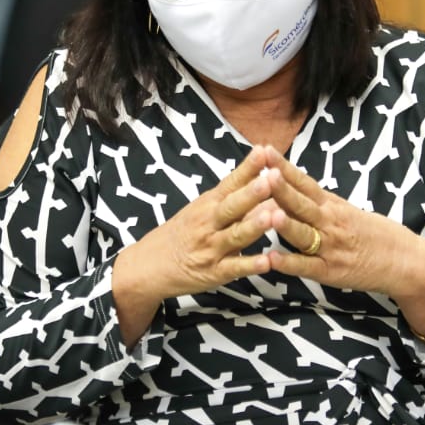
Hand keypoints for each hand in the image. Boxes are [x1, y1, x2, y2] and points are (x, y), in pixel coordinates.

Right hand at [113, 147, 274, 344]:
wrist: (149, 265)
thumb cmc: (183, 232)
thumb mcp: (202, 208)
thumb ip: (234, 196)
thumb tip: (268, 178)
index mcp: (209, 203)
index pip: (230, 182)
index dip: (247, 168)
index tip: (264, 151)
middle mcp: (209, 223)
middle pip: (232, 206)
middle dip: (252, 192)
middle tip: (273, 179)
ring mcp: (212, 248)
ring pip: (236, 235)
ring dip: (255, 226)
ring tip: (274, 216)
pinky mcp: (215, 273)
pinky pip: (234, 268)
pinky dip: (250, 265)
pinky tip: (267, 261)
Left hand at [258, 147, 424, 313]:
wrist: (405, 260)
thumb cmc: (374, 234)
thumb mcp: (348, 210)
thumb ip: (321, 202)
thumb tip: (293, 187)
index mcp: (333, 205)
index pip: (305, 182)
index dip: (285, 167)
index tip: (265, 151)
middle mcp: (330, 223)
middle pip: (301, 203)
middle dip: (281, 188)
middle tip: (263, 172)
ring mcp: (329, 248)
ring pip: (302, 233)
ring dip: (284, 223)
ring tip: (265, 212)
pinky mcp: (331, 272)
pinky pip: (306, 267)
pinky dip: (288, 263)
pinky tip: (271, 258)